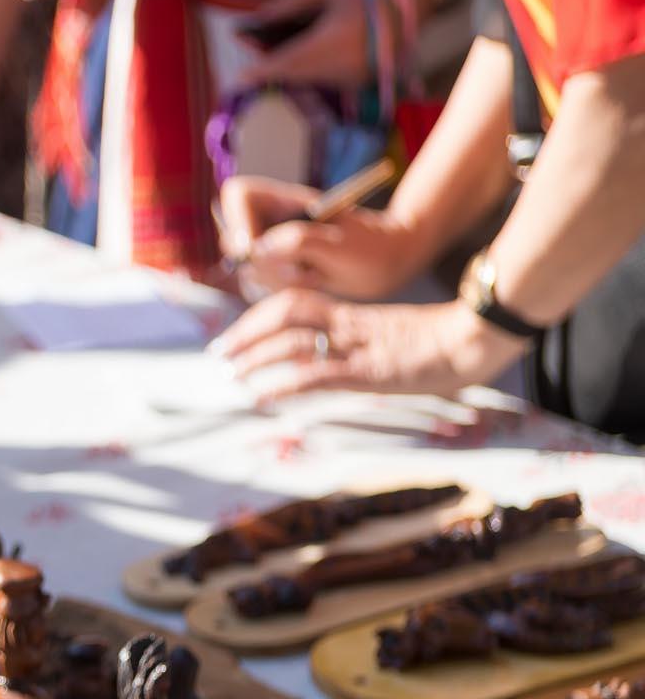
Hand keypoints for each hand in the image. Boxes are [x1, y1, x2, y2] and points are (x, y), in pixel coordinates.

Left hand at [210, 289, 524, 402]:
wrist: (478, 338)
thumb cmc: (441, 342)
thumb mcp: (390, 338)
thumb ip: (357, 343)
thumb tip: (324, 361)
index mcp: (352, 315)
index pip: (295, 303)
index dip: (259, 316)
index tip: (236, 335)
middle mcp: (348, 325)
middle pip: (285, 312)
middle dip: (246, 331)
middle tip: (219, 353)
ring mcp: (358, 346)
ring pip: (294, 340)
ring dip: (256, 357)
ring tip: (232, 375)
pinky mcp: (370, 371)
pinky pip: (318, 373)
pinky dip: (283, 383)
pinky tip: (262, 396)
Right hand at [218, 175, 433, 298]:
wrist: (387, 266)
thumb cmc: (368, 246)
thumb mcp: (335, 242)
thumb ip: (294, 241)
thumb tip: (256, 250)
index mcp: (282, 201)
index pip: (238, 195)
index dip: (237, 219)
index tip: (255, 246)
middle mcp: (270, 222)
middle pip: (235, 238)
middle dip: (262, 260)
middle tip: (298, 269)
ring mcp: (269, 247)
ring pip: (247, 268)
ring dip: (277, 278)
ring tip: (314, 274)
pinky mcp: (274, 271)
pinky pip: (259, 286)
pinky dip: (283, 290)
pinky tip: (311, 283)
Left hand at [235, 0, 368, 91]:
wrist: (410, 3)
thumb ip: (291, 2)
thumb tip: (261, 16)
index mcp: (333, 39)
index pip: (288, 61)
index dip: (262, 70)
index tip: (239, 78)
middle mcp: (342, 64)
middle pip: (294, 74)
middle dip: (268, 68)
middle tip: (246, 61)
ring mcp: (352, 77)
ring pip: (308, 80)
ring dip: (286, 71)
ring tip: (262, 57)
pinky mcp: (359, 82)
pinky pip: (324, 80)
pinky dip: (306, 73)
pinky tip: (290, 61)